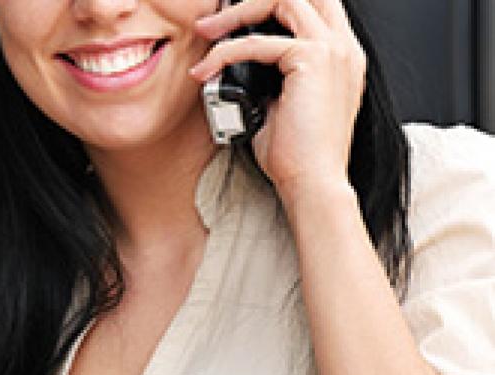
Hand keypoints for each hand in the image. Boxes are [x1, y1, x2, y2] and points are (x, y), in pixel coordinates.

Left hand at [191, 0, 365, 200]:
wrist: (312, 183)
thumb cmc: (295, 155)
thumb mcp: (279, 104)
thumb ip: (268, 75)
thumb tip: (232, 64)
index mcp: (339, 55)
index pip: (312, 4)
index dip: (270, 3)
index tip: (231, 18)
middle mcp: (343, 46)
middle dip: (252, 0)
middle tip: (213, 21)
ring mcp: (333, 50)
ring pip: (284, 0)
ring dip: (237, 14)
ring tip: (205, 33)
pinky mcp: (314, 61)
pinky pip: (260, 42)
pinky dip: (227, 52)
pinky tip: (207, 71)